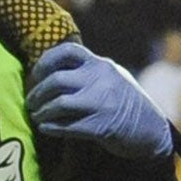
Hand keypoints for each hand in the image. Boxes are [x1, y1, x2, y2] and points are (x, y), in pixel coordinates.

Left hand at [25, 41, 171, 157]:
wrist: (149, 129)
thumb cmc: (121, 103)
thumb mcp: (108, 78)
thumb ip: (85, 73)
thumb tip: (47, 74)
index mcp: (100, 65)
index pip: (68, 51)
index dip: (46, 61)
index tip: (36, 75)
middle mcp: (100, 80)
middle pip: (57, 80)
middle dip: (37, 92)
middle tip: (30, 102)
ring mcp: (101, 103)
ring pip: (59, 103)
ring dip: (41, 112)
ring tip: (36, 116)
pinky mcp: (100, 126)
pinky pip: (66, 126)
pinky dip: (50, 127)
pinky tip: (44, 128)